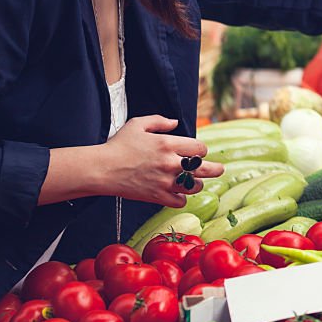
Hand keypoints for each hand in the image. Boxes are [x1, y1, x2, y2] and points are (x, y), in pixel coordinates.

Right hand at [97, 116, 223, 206]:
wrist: (102, 169)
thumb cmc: (118, 146)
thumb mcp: (138, 124)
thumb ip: (159, 121)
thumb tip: (175, 123)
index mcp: (168, 144)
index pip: (200, 148)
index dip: (201, 150)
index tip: (197, 152)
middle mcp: (170, 163)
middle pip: (205, 168)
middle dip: (215, 169)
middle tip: (219, 170)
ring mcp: (164, 181)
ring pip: (194, 186)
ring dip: (196, 184)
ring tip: (193, 182)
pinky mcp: (157, 196)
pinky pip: (179, 201)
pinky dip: (181, 198)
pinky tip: (178, 193)